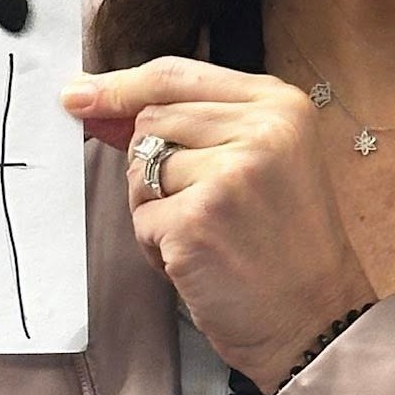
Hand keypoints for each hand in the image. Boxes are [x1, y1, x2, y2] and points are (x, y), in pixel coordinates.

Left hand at [63, 57, 375, 393]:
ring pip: (140, 168)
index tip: (79, 94)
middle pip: (150, 120)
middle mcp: (260, 129)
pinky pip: (141, 218)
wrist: (316, 320)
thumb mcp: (256, 160)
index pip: (175, 74)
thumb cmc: (281, 243)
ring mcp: (229, 174)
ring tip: (209, 235)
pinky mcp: (198, 221)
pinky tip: (200, 261)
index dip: (122, 85)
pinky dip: (156, 246)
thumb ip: (189, 124)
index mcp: (279, 104)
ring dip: (155, 208)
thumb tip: (95, 100)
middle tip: (206, 208)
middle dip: (153, 167)